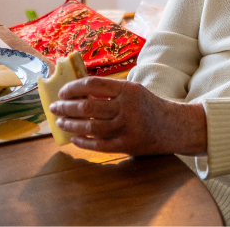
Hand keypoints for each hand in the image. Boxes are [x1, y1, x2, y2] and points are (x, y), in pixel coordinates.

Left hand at [50, 77, 206, 155]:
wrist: (174, 127)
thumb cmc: (149, 106)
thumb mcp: (134, 91)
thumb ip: (111, 91)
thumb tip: (78, 93)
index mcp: (128, 90)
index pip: (93, 85)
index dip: (73, 88)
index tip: (62, 92)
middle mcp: (127, 108)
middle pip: (87, 107)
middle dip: (66, 107)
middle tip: (54, 107)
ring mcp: (126, 128)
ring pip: (89, 126)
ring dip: (70, 124)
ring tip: (60, 122)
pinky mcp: (126, 145)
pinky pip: (98, 144)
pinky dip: (83, 141)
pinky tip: (74, 138)